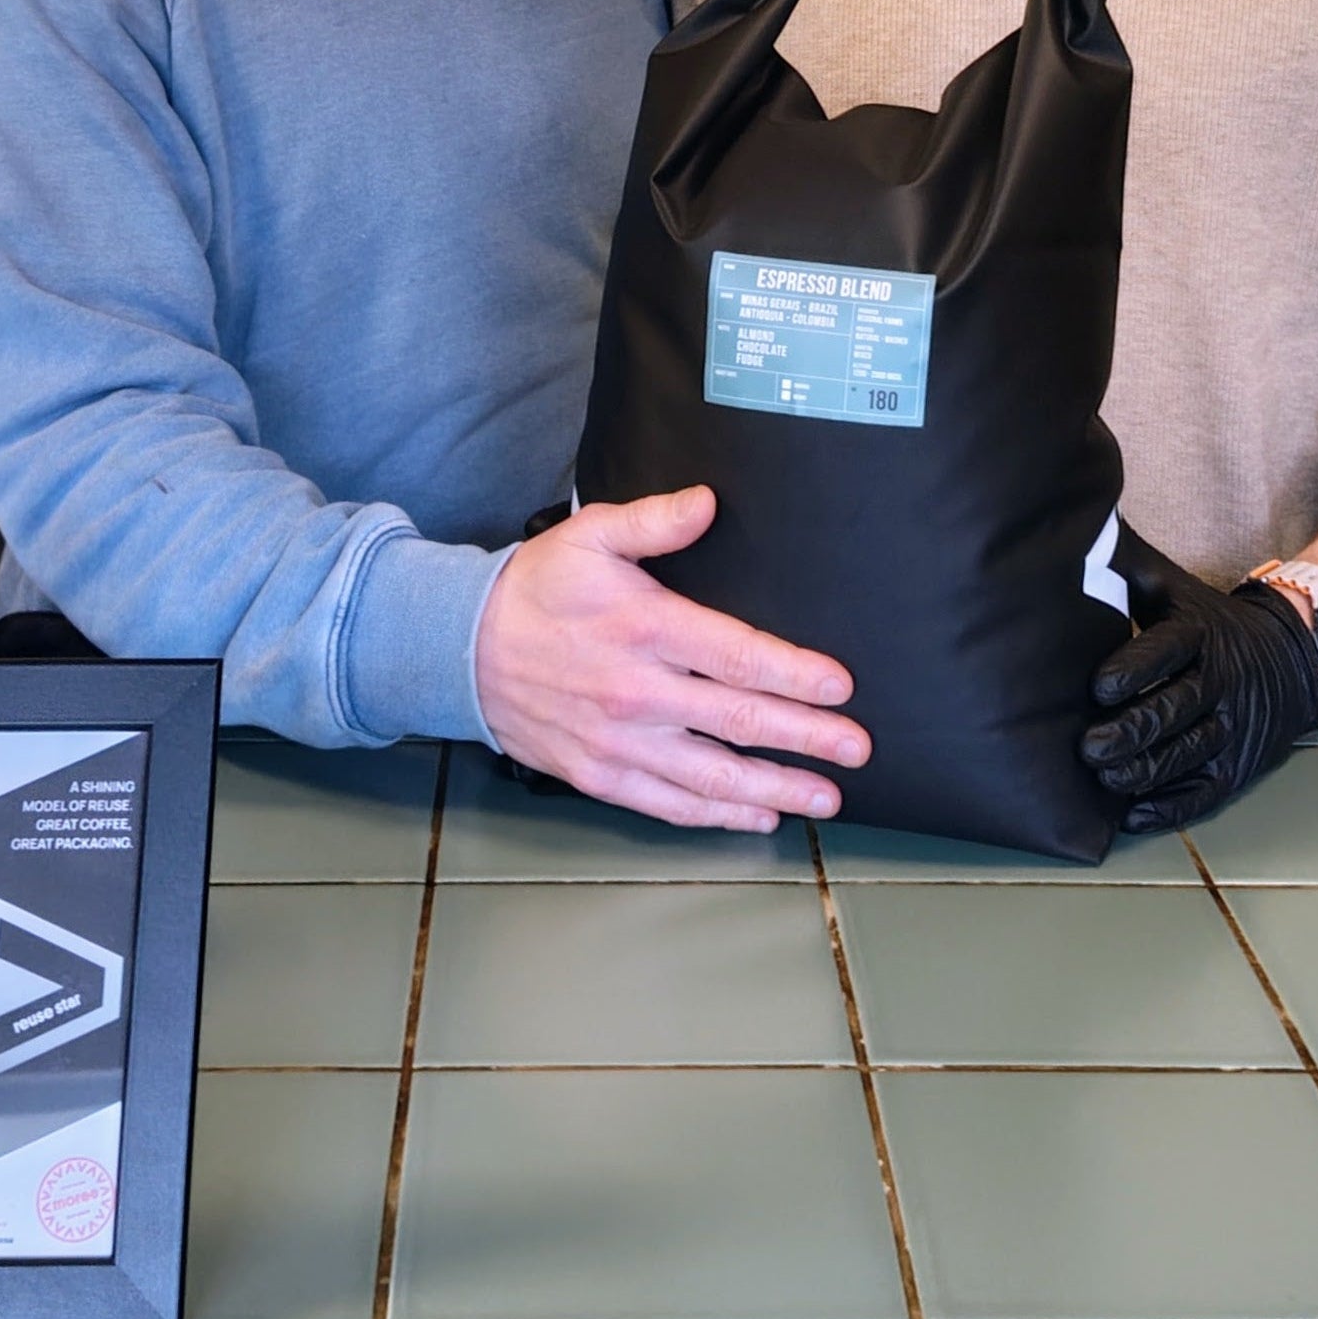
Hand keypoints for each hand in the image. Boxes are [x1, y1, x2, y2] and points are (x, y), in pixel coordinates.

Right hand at [475, 486, 868, 831]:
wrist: (460, 649)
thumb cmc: (535, 589)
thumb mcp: (590, 535)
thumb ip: (654, 521)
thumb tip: (707, 502)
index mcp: (645, 629)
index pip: (737, 657)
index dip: (795, 675)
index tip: (841, 687)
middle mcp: (638, 693)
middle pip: (739, 722)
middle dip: (807, 738)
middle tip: (857, 749)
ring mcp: (619, 743)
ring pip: (712, 776)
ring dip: (775, 788)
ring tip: (825, 797)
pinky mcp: (600, 775)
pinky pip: (669, 805)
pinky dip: (718, 815)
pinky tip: (757, 814)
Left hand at [1078, 528, 1317, 831]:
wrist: (1293, 654)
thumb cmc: (1206, 619)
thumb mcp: (1172, 584)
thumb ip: (1124, 564)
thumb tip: (1072, 525)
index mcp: (1199, 633)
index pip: (1167, 650)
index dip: (1133, 668)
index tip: (1097, 686)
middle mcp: (1221, 681)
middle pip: (1177, 710)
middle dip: (1131, 731)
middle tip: (1087, 747)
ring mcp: (1234, 728)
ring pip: (1190, 754)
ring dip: (1145, 772)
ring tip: (1104, 779)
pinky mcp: (1239, 767)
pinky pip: (1206, 793)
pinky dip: (1170, 808)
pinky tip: (1133, 815)